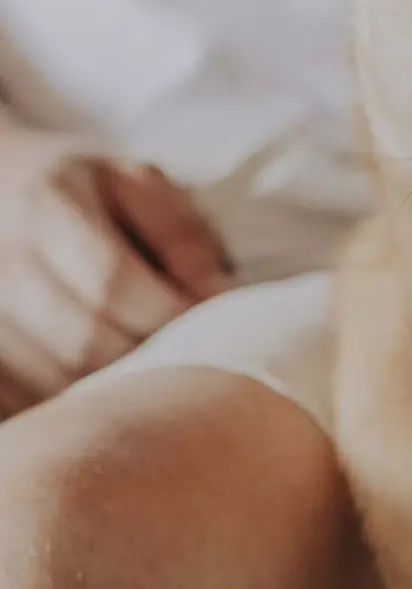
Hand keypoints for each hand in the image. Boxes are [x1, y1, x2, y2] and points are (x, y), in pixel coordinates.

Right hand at [0, 116, 230, 416]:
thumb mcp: (140, 185)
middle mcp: (5, 261)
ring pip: (56, 381)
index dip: (168, 315)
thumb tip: (213, 294)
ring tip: (147, 366)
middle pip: (84, 342)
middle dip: (147, 358)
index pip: (111, 282)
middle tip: (184, 357)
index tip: (208, 326)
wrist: (2, 185)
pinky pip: (27, 398)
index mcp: (48, 206)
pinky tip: (103, 383)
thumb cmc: (87, 191)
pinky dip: (73, 403)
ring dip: (114, 389)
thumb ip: (181, 233)